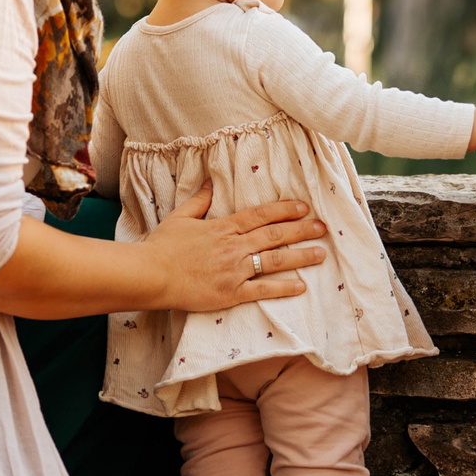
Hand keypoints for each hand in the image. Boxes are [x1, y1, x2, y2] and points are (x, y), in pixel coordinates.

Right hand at [142, 190, 326, 313]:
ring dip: (300, 256)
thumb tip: (212, 183)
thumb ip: (200, 200)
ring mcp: (234, 270)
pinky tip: (301, 286)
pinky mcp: (231, 293)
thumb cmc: (162, 246)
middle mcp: (234, 247)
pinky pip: (262, 290)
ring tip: (320, 254)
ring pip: (274, 261)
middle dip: (301, 230)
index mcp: (223, 227)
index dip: (284, 210)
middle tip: (323, 227)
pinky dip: (283, 288)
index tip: (304, 208)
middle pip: (274, 235)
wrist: (151, 275)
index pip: (261, 215)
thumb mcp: (180, 217)